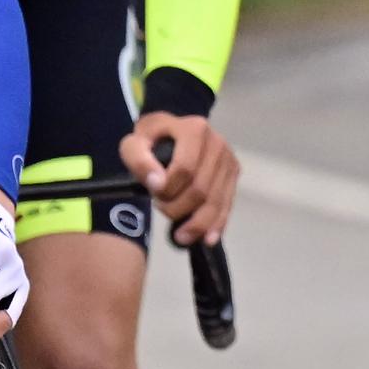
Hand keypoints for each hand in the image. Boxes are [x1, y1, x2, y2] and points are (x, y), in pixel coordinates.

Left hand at [123, 113, 238, 245]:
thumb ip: (138, 159)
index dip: (169, 187)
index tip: (153, 193)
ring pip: (216, 201)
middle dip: (179, 206)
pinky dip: (217, 224)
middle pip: (201, 188)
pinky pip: (227, 205)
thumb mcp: (135, 142)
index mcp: (194, 130)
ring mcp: (228, 160)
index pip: (185, 168)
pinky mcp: (233, 175)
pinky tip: (207, 239)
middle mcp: (217, 144)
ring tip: (180, 236)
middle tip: (160, 208)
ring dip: (197, 223)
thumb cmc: (152, 138)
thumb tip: (157, 183)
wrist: (173, 131)